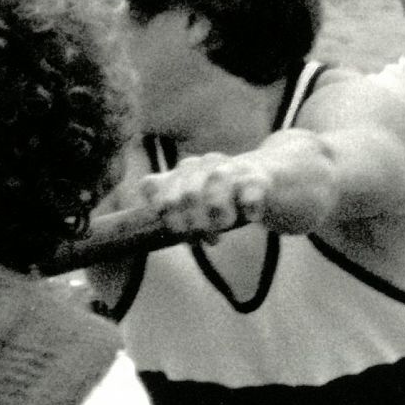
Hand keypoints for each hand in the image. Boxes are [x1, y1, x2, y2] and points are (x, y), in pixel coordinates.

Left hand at [96, 151, 273, 242]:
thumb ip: (163, 199)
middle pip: (186, 195)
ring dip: (218, 218)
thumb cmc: (222, 193)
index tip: (180, 233)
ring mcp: (232, 168)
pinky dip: (248, 209)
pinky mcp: (259, 176)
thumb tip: (136, 201)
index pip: (161, 193)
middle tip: (206, 239)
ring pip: (215, 190)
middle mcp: (203, 164)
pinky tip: (248, 218)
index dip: (167, 218)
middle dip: (194, 224)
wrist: (268, 178)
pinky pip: (250, 193)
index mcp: (183, 171)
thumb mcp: (190, 195)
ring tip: (224, 228)